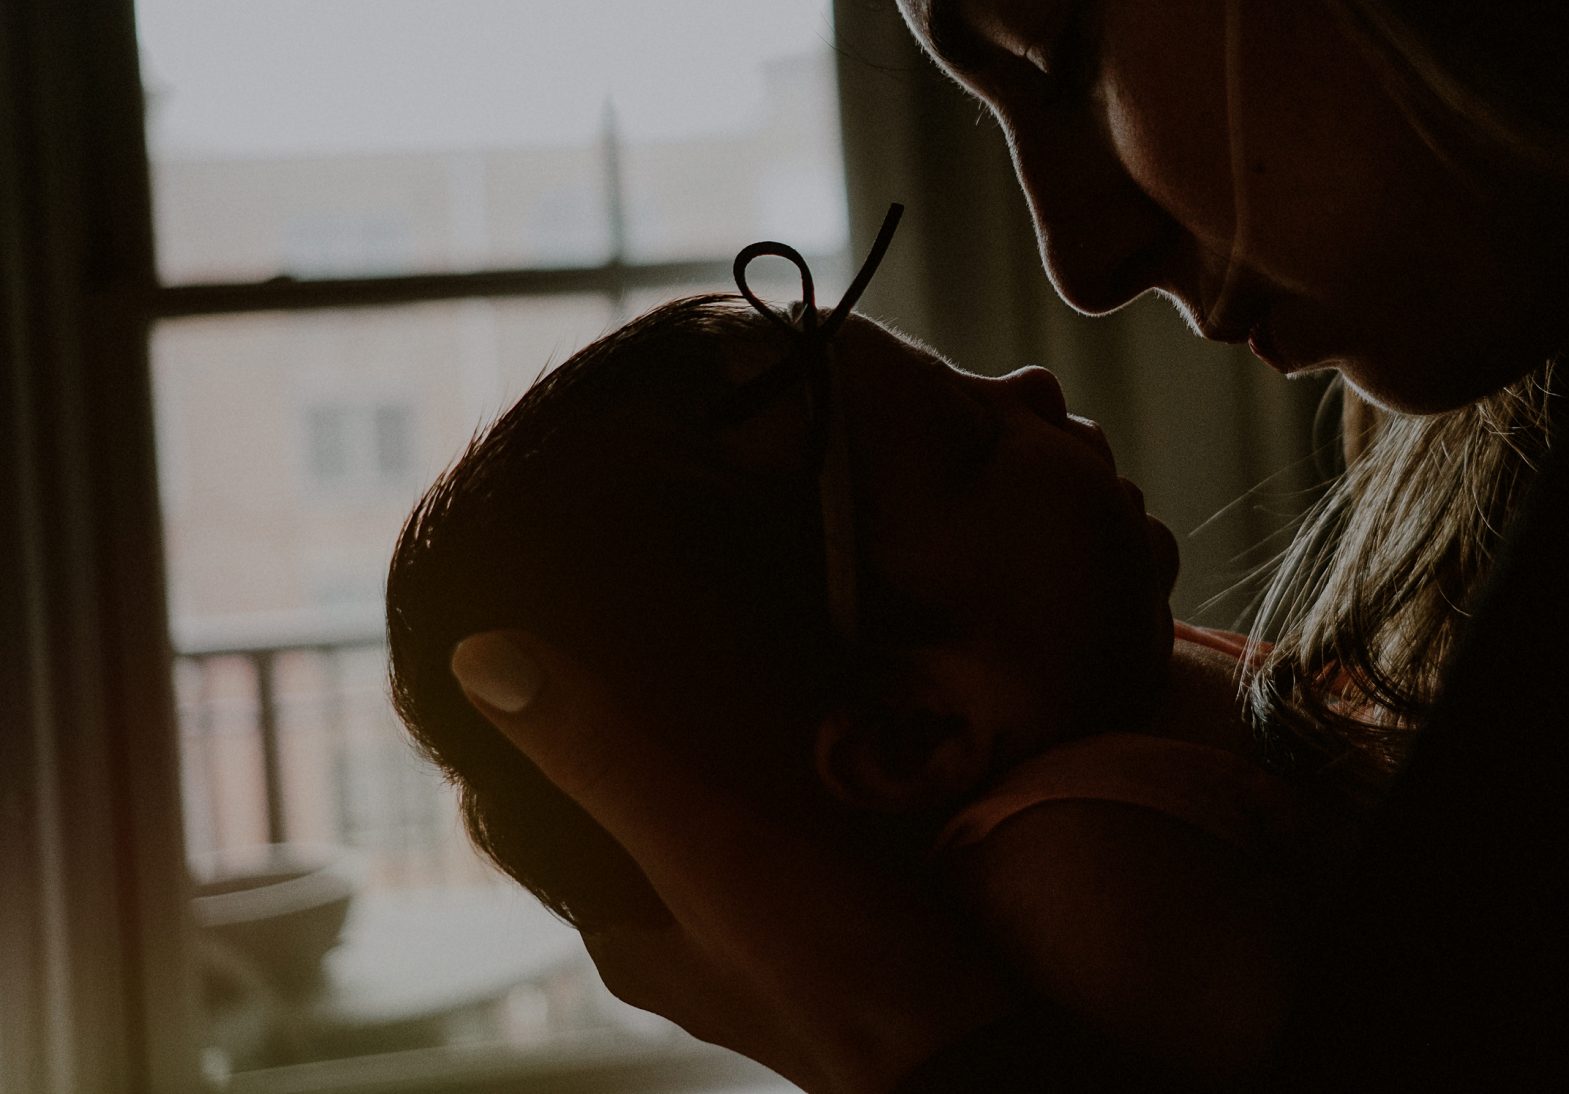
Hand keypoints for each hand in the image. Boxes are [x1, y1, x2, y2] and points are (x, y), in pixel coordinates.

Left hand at [450, 630, 1016, 1093]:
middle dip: (652, 727)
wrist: (980, 1049)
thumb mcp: (710, 850)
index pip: (558, 820)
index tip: (559, 637)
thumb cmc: (838, 967)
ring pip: (723, 815)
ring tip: (735, 646)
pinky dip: (797, 770)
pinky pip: (796, 821)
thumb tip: (483, 659)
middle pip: (646, 812)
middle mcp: (689, 942)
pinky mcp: (840, 910)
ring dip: (729, 746)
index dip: (555, 734)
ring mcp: (768, 931)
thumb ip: (608, 762)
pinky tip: (822, 715)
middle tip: (660, 623)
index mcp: (630, 941)